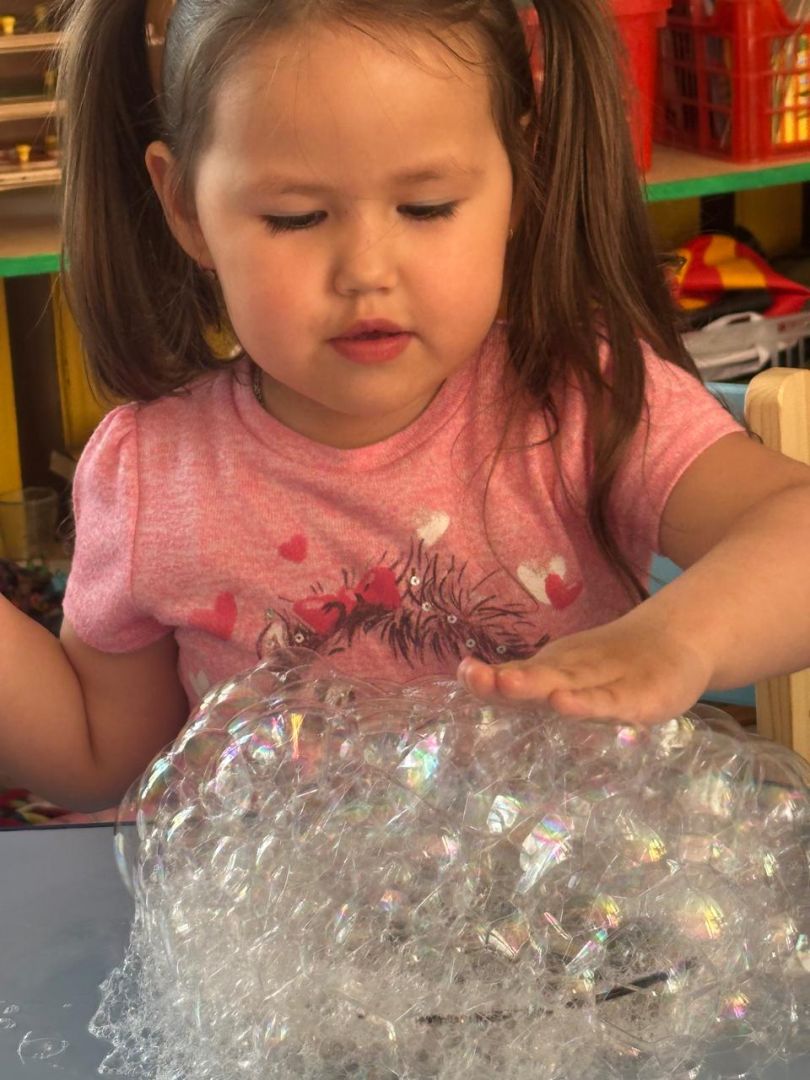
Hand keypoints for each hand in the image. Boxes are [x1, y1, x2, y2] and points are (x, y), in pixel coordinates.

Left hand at [456, 613, 713, 725]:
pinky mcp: (638, 695)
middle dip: (506, 679)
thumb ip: (532, 684)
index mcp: (553, 668)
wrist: (676, 639)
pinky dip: (587, 703)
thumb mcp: (571, 677)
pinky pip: (611, 701)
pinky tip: (565, 704)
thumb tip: (484, 688)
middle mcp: (573, 670)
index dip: (488, 678)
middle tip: (476, 676)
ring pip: (569, 681)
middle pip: (537, 675)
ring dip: (537, 684)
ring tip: (509, 684)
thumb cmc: (613, 665)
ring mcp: (605, 680)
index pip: (515, 674)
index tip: (464, 673)